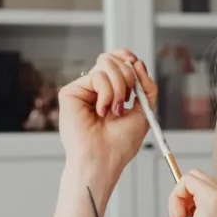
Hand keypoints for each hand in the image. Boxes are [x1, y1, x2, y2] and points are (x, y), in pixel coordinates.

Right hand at [57, 49, 157, 177]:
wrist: (103, 159)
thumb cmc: (120, 143)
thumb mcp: (143, 111)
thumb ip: (146, 86)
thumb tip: (138, 63)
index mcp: (110, 92)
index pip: (116, 62)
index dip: (126, 57)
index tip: (137, 63)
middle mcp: (95, 89)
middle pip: (112, 59)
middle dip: (127, 76)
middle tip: (126, 99)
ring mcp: (82, 90)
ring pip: (105, 65)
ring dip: (118, 88)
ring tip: (114, 110)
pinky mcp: (70, 92)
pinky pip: (96, 76)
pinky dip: (106, 93)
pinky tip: (101, 111)